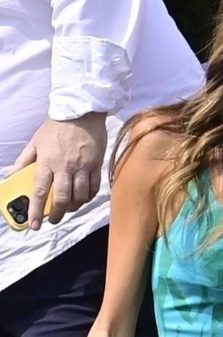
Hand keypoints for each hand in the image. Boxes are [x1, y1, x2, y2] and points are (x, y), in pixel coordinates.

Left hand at [9, 112, 107, 229]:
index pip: (39, 192)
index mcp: (47, 162)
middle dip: (57, 214)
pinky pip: (94, 186)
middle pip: (62, 198)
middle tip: (54, 220)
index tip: (33, 225)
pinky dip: (89, 196)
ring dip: (74, 206)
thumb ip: (24, 161)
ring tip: (69, 209)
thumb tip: (11, 176)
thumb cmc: (56, 126)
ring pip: (80, 195)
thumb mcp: (35, 142)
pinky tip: (84, 198)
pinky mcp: (97, 164)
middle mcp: (65, 167)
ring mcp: (83, 166)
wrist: (82, 112)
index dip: (35, 211)